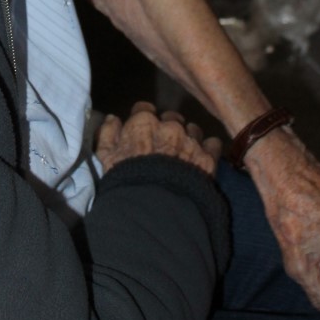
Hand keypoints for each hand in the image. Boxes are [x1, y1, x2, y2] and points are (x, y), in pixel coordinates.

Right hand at [96, 101, 222, 178]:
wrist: (154, 210)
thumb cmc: (126, 183)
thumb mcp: (106, 158)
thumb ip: (108, 133)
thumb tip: (113, 119)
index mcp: (144, 122)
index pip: (144, 109)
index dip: (143, 121)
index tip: (143, 133)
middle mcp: (170, 126)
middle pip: (171, 118)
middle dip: (167, 129)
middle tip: (163, 148)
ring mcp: (191, 140)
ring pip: (193, 130)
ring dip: (189, 139)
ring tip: (183, 157)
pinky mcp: (208, 158)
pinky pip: (213, 144)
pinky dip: (208, 150)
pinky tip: (201, 160)